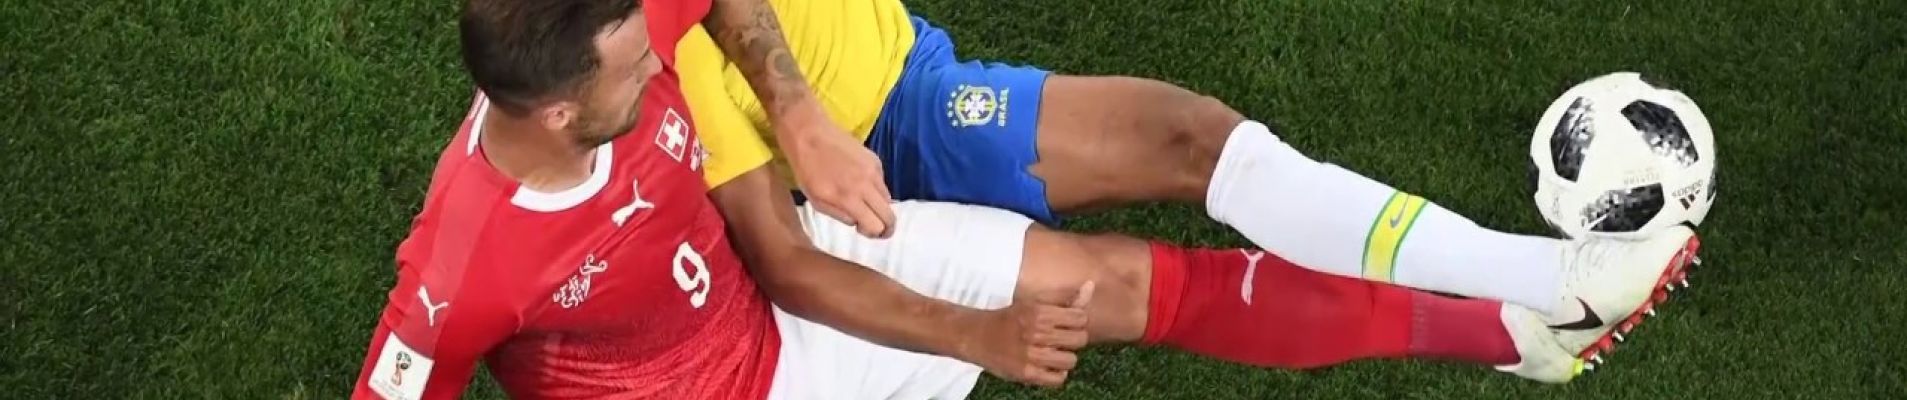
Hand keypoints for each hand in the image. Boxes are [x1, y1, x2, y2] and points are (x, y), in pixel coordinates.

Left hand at [779, 107, 895, 237]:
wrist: (808, 131)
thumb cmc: (805, 167)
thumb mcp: (815, 199)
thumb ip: (839, 214)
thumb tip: (858, 221)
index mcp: (849, 198)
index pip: (876, 225)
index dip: (873, 233)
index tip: (864, 231)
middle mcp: (867, 185)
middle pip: (889, 215)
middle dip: (885, 226)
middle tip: (874, 227)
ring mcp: (873, 170)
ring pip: (888, 199)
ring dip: (879, 206)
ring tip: (864, 204)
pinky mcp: (874, 158)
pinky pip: (882, 182)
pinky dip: (876, 189)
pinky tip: (860, 184)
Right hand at [960, 281, 1095, 387]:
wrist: (976, 336)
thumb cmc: (1010, 319)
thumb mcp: (1035, 303)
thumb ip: (1065, 299)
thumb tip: (1090, 285)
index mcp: (1039, 312)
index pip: (1081, 318)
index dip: (1077, 321)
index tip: (1067, 324)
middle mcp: (1036, 333)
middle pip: (1080, 340)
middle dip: (1073, 339)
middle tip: (1061, 339)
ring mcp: (1031, 355)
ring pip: (1071, 361)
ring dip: (1065, 358)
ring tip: (1053, 353)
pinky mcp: (1026, 374)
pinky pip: (1058, 379)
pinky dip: (1056, 374)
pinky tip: (1048, 366)